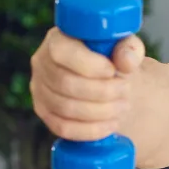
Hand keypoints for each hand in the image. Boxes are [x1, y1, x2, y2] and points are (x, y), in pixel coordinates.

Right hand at [29, 27, 144, 141]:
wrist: (110, 79)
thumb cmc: (114, 58)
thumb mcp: (126, 47)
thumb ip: (129, 49)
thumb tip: (126, 60)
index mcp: (58, 39)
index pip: (62, 52)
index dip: (90, 65)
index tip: (113, 71)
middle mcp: (41, 63)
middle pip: (65, 83)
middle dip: (102, 91)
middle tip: (125, 91)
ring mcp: (39, 90)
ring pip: (65, 107)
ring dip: (100, 111)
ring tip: (123, 106)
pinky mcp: (44, 113)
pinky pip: (63, 128)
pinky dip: (91, 129)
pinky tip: (111, 124)